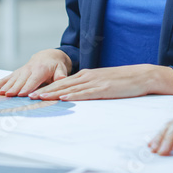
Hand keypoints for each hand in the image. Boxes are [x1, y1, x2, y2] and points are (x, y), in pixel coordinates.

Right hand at [0, 49, 71, 96]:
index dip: (28, 86)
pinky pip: (6, 77)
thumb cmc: (56, 65)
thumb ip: (61, 74)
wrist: (48, 56)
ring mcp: (21, 70)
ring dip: (5, 86)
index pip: (34, 79)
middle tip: (8, 95)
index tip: (22, 93)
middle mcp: (29, 69)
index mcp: (41, 69)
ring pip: (12, 79)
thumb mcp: (61, 68)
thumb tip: (61, 78)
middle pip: (21, 80)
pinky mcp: (16, 73)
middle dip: (14, 88)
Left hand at [29, 65, 172, 100]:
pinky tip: (64, 98)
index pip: (63, 81)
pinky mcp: (104, 88)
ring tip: (40, 97)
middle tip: (29, 96)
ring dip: (54, 93)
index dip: (47, 87)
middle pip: (62, 83)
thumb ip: (89, 88)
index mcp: (87, 75)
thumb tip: (76, 95)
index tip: (34, 92)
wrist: (142, 75)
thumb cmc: (123, 81)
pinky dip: (74, 95)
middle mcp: (88, 76)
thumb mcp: (102, 82)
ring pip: (71, 88)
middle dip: (45, 90)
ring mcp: (96, 82)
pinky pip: (86, 93)